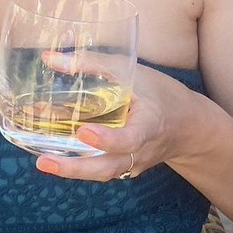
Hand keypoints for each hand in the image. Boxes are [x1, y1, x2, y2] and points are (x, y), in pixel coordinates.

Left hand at [33, 64, 187, 182]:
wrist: (188, 124)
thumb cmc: (159, 92)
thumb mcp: (131, 71)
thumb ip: (92, 64)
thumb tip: (51, 59)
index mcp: (149, 125)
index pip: (130, 138)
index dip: (107, 139)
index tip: (84, 132)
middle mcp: (141, 151)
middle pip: (108, 167)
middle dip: (75, 168)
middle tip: (45, 162)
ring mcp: (133, 163)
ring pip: (102, 173)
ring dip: (72, 171)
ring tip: (44, 163)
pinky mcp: (125, 167)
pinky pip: (102, 171)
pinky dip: (79, 167)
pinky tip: (56, 157)